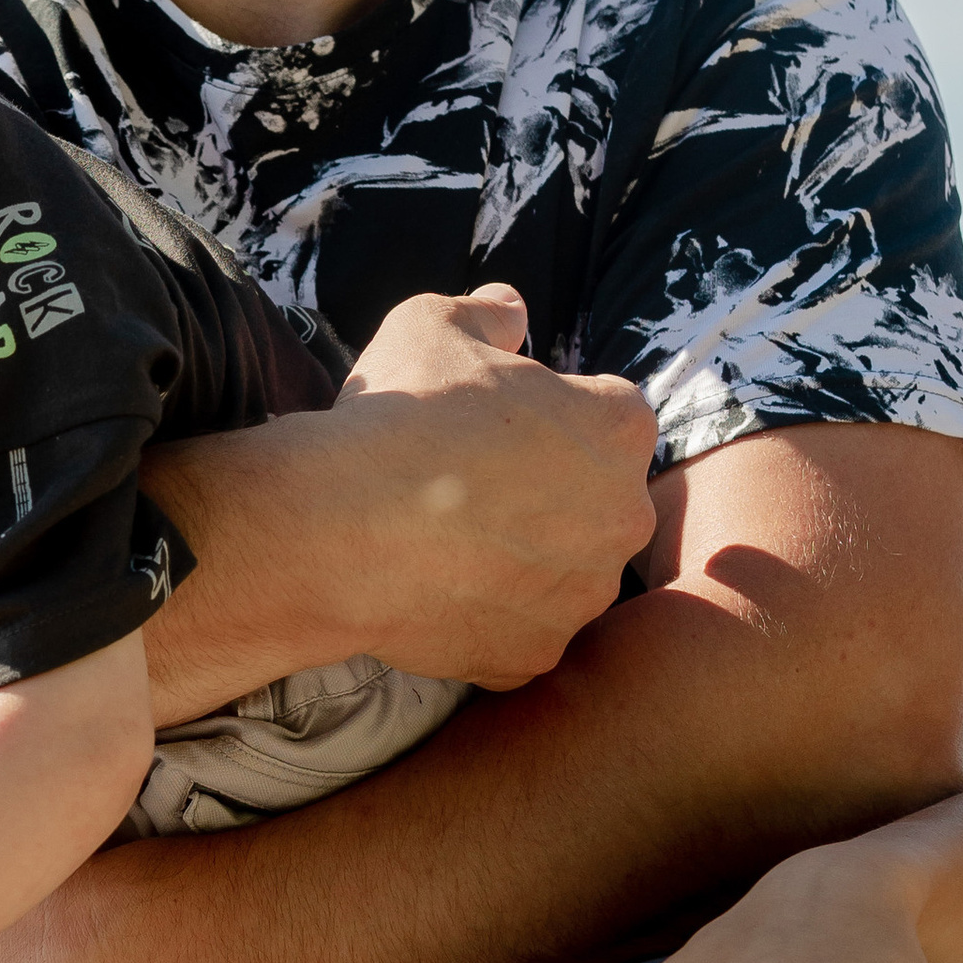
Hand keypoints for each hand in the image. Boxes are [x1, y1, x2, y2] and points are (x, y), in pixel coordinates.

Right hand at [329, 283, 657, 688]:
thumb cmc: (397, 417)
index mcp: (618, 426)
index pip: (607, 415)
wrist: (339, 528)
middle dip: (550, 496)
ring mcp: (582, 594)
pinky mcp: (537, 653)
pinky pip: (521, 633)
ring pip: (563, 574)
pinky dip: (489, 620)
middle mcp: (623, 515)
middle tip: (473, 489)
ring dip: (524, 562)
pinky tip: (437, 593)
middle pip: (596, 502)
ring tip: (449, 547)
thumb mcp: (431, 325)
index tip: (498, 427)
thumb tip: (510, 310)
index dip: (552, 417)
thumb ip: (485, 317)